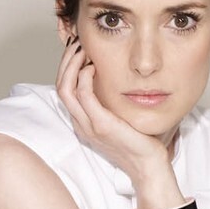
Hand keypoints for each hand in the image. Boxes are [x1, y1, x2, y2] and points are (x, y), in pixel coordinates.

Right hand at [55, 34, 171, 185]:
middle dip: (66, 60)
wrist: (149, 166)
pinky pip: (83, 95)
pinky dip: (84, 76)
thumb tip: (115, 77)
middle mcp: (81, 124)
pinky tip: (94, 66)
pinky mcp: (101, 125)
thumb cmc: (141, 142)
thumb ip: (113, 101)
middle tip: (78, 42)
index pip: (64, 89)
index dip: (68, 66)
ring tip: (83, 48)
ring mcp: (89, 126)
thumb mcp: (121, 117)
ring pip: (65, 88)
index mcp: (83, 122)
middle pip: (60, 85)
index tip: (80, 48)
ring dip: (72, 63)